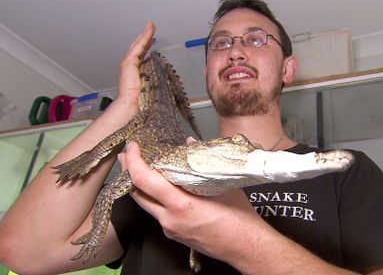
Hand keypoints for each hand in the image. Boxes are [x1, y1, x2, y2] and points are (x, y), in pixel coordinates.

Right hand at [114, 21, 155, 109]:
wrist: (130, 105)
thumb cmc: (140, 102)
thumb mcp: (151, 91)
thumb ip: (156, 85)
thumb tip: (168, 91)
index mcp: (133, 73)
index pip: (141, 56)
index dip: (146, 47)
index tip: (152, 41)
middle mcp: (129, 66)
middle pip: (138, 48)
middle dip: (144, 37)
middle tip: (150, 28)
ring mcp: (127, 63)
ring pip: (138, 45)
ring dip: (145, 34)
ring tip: (151, 25)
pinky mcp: (128, 62)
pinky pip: (139, 46)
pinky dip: (144, 37)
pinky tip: (150, 30)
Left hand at [123, 141, 260, 260]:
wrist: (245, 247)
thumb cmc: (239, 218)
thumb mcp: (222, 184)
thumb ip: (202, 161)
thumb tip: (190, 143)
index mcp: (182, 204)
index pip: (144, 180)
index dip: (134, 161)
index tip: (132, 148)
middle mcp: (171, 219)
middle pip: (137, 194)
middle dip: (129, 172)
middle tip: (128, 155)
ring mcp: (171, 229)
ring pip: (146, 205)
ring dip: (141, 186)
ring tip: (142, 168)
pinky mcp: (174, 234)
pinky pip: (158, 214)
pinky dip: (156, 198)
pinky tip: (163, 189)